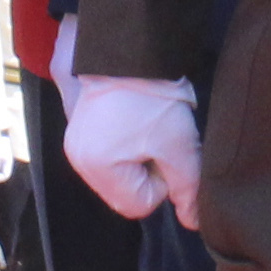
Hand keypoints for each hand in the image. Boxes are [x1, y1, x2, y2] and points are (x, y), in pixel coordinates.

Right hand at [59, 72, 204, 228]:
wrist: (131, 49)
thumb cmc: (154, 97)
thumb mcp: (179, 145)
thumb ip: (187, 188)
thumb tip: (194, 222)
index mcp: (97, 167)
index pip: (138, 205)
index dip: (161, 184)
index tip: (165, 151)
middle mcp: (78, 160)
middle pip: (124, 193)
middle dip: (147, 173)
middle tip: (157, 138)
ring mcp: (75, 144)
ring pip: (116, 176)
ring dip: (136, 160)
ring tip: (144, 128)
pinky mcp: (79, 129)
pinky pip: (106, 157)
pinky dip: (124, 148)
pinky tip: (132, 123)